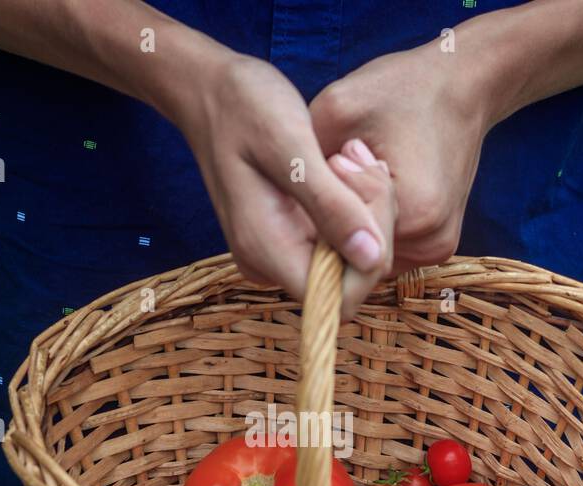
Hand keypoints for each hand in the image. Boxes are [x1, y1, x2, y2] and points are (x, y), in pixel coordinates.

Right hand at [171, 55, 394, 314]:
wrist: (209, 92)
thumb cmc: (242, 108)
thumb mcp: (290, 147)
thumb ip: (330, 205)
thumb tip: (370, 257)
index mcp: (266, 252)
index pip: (341, 296)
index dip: (371, 255)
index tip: (363, 187)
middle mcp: (272, 264)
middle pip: (353, 276)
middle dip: (373, 220)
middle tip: (357, 158)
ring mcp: (281, 253)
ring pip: (354, 254)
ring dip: (367, 204)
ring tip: (347, 154)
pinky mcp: (292, 236)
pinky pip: (342, 235)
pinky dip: (355, 200)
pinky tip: (342, 163)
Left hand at [310, 46, 489, 272]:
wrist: (462, 85)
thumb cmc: (402, 89)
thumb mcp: (338, 109)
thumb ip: (306, 162)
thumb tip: (278, 205)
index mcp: (415, 215)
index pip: (341, 243)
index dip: (324, 206)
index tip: (339, 157)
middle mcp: (432, 244)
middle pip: (356, 255)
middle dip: (335, 216)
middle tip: (343, 162)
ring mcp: (437, 248)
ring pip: (367, 255)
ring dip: (350, 223)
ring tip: (357, 172)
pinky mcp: (436, 244)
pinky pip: (384, 247)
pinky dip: (367, 225)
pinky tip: (367, 188)